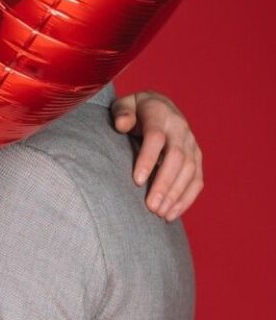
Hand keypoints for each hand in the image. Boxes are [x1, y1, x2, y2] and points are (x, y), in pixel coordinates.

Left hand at [110, 90, 203, 220]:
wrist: (159, 105)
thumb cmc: (134, 110)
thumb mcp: (124, 105)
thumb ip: (122, 113)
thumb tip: (122, 124)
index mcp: (160, 114)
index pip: (156, 137)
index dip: (148, 159)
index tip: (137, 181)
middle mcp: (180, 128)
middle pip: (176, 157)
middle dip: (164, 183)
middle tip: (151, 206)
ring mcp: (191, 143)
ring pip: (190, 170)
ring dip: (176, 194)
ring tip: (159, 214)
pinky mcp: (197, 156)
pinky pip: (197, 180)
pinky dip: (187, 199)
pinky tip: (172, 214)